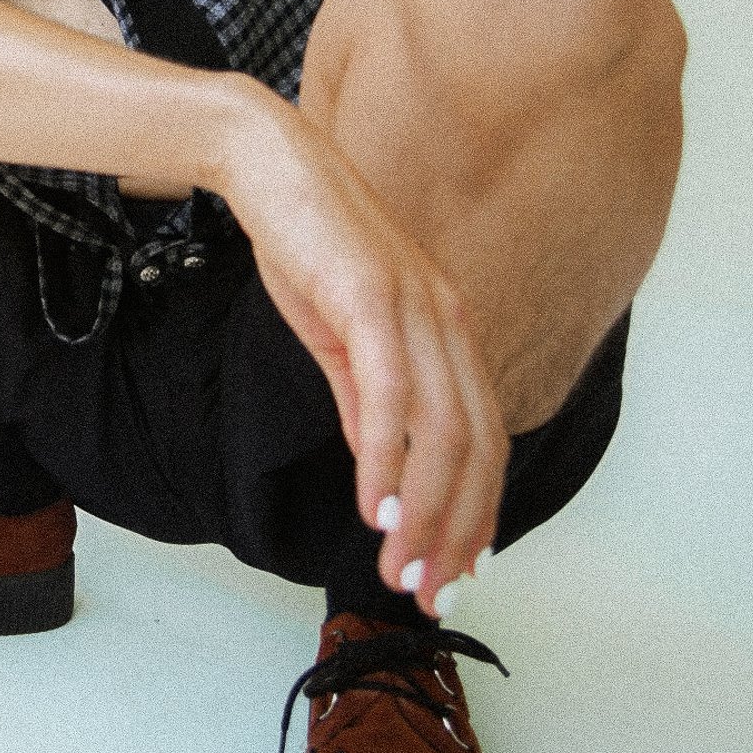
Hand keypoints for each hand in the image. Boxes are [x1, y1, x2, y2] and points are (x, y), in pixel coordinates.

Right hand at [218, 92, 507, 620]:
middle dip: (458, 530)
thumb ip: (368, 398)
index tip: (457, 570)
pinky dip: (385, 460)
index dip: (478, 510)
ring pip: (442, 431)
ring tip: (401, 567)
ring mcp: (415, 306)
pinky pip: (390, 395)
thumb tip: (382, 466)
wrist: (267, 163)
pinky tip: (372, 506)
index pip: (485, 437)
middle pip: (477, 445)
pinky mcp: (371, 298)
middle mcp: (449, 319)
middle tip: (429, 589)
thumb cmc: (304, 242)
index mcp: (449, 328)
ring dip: (425, 511)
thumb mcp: (342, 335)